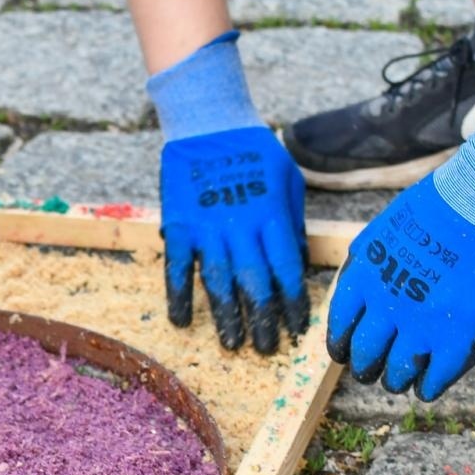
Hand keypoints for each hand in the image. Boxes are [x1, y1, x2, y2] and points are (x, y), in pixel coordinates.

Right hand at [159, 125, 309, 352]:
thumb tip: (296, 260)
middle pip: (255, 284)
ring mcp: (208, 229)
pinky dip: (179, 296)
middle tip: (266, 349)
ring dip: (226, 316)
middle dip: (262, 320)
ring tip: (232, 344)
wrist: (208, 124)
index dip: (292, 304)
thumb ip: (291, 222)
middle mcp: (242, 228)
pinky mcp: (180, 227)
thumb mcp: (288, 180)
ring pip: (219, 282)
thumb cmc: (255, 151)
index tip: (296, 329)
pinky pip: (178, 268)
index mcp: (272, 218)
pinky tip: (182, 320)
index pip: (287, 271)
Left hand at [327, 175, 474, 398]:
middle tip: (371, 371)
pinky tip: (427, 389)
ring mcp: (421, 322)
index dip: (341, 344)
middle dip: (366, 367)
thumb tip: (363, 301)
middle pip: (364, 353)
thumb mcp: (383, 232)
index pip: (340, 325)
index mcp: (363, 278)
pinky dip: (430, 387)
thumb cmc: (438, 207)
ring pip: (397, 370)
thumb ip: (370, 268)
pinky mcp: (458, 332)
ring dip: (395, 379)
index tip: (344, 353)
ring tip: (398, 380)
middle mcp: (385, 305)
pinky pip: (439, 374)